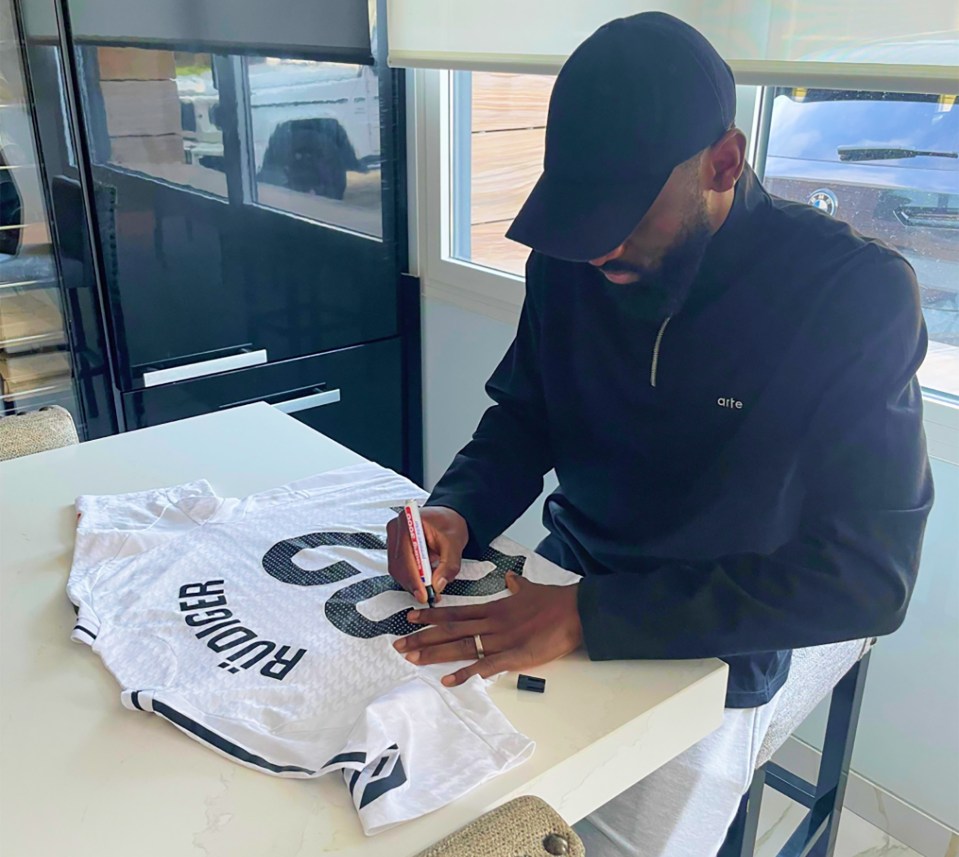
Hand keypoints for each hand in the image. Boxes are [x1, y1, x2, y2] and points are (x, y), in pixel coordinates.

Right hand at [386, 505, 468, 603]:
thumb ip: (448, 565)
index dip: (414, 578)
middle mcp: (396, 528)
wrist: (447, 517)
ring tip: (430, 588)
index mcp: (409, 521)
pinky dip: (411, 578)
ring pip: (397, 569)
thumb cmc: (449, 523)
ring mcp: (393, 538)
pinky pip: (399, 568)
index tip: (424, 593)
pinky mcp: (395, 547)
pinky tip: (424, 580)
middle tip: (429, 596)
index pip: (406, 555)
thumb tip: (438, 584)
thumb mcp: (455, 543)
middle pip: (398, 565)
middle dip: (414, 584)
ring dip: (412, 583)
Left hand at [393, 572, 582, 685]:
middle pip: (450, 630)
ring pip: (460, 646)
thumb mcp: (530, 588)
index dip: (431, 616)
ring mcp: (500, 640)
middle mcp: (491, 623)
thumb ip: (517, 586)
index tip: (409, 618)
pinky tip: (447, 680)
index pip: (455, 613)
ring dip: (434, 653)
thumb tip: (511, 578)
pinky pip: (484, 666)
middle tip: (398, 645)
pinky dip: (465, 674)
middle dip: (423, 637)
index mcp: (494, 608)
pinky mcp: (514, 656)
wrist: (574, 610)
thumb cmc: (553, 600)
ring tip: (411, 658)